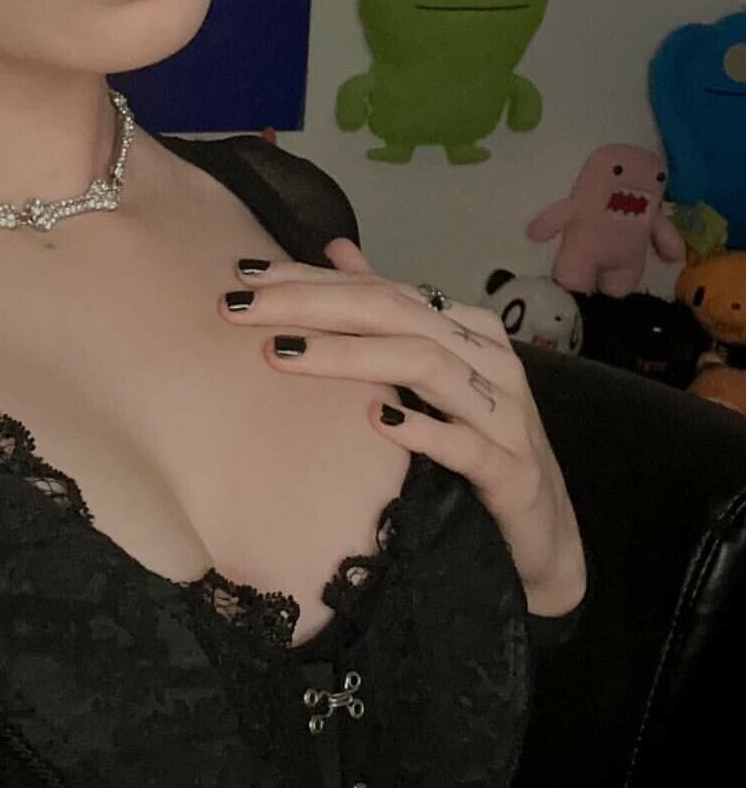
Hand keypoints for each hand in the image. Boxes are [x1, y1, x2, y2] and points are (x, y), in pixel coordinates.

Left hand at [219, 240, 586, 617]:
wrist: (543, 538)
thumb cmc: (479, 445)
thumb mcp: (431, 374)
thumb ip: (386, 311)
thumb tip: (335, 249)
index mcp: (467, 330)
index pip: (381, 291)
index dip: (313, 279)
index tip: (246, 276)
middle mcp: (489, 361)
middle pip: (396, 315)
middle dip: (314, 304)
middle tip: (243, 307)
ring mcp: (507, 415)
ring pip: (427, 365)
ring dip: (352, 356)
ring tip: (286, 353)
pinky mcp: (513, 472)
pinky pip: (467, 445)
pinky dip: (422, 429)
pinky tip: (376, 421)